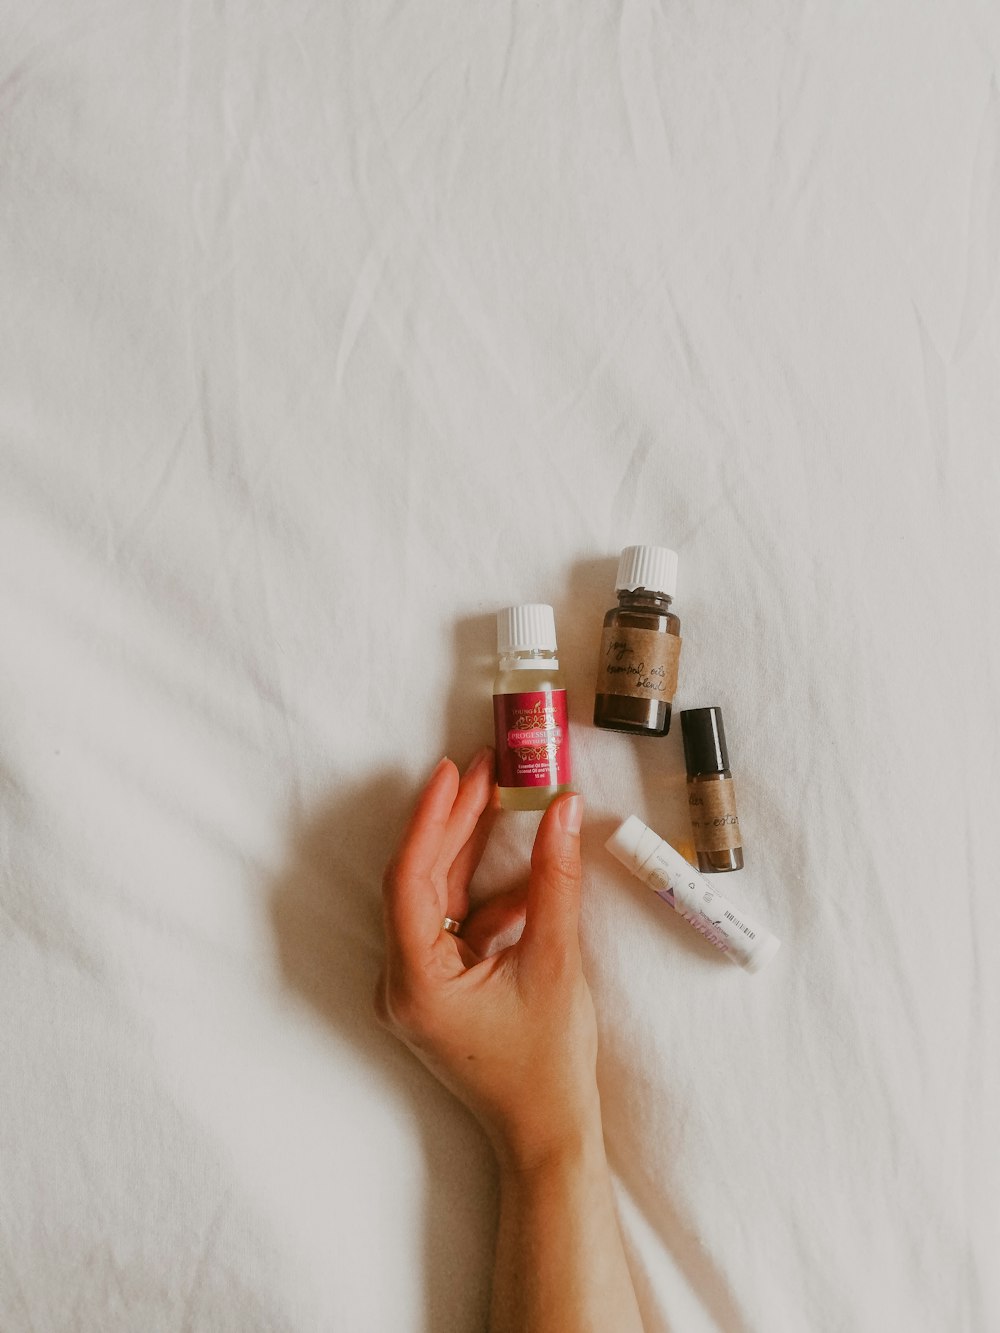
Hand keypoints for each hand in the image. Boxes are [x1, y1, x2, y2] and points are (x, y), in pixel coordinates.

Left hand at [376, 750, 598, 1171]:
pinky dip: (487, 898)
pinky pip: (454, 926)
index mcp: (415, 983)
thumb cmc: (548, 1066)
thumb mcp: (557, 962)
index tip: (453, 771)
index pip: (409, 880)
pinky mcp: (438, 989)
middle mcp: (402, 982)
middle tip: (485, 768)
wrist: (548, 1135)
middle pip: (420, 882)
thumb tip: (561, 810)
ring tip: (504, 800)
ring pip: (437, 899)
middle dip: (453, 822)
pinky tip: (525, 880)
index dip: (431, 819)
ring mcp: (416, 987)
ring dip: (470, 853)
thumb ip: (555, 881)